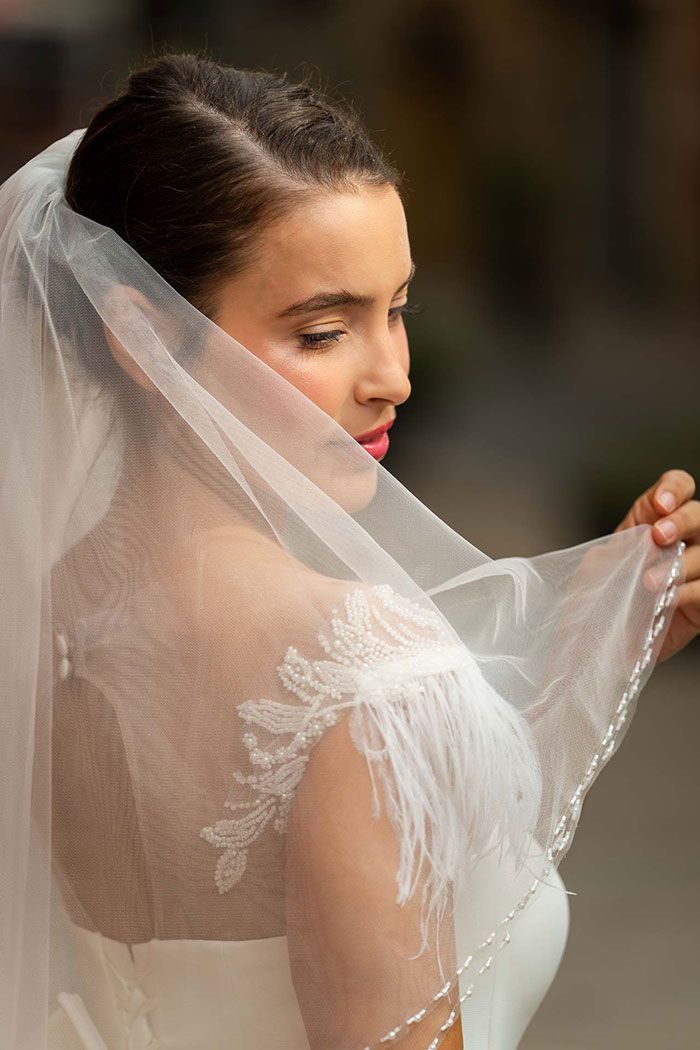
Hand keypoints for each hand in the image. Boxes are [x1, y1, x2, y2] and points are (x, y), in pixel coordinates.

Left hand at [614, 468, 698, 660]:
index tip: (660, 505)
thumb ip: (622, 544)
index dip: (674, 490)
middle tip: (659, 537)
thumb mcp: (599, 564)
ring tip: (650, 582)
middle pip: (699, 514)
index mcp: (652, 521)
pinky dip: (688, 591)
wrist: (597, 644)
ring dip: (680, 563)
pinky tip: (666, 600)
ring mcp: (695, 570)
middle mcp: (680, 540)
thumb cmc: (597, 600)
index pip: (678, 487)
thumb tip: (646, 539)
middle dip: (682, 521)